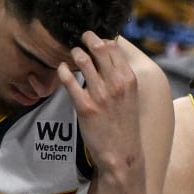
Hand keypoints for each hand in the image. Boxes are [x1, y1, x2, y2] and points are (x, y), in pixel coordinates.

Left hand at [58, 32, 141, 179]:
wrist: (122, 154)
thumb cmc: (125, 126)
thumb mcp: (131, 98)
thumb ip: (121, 78)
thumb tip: (108, 59)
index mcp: (129, 80)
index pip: (114, 47)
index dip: (101, 38)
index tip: (93, 39)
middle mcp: (116, 84)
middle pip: (99, 47)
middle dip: (86, 39)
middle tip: (79, 39)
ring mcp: (100, 95)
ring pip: (82, 59)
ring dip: (74, 53)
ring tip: (71, 56)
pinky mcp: (85, 106)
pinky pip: (69, 80)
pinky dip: (63, 70)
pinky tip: (62, 69)